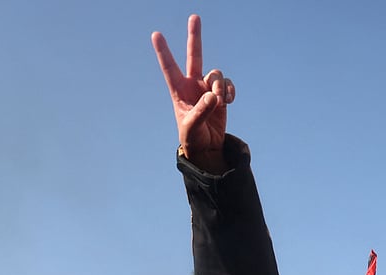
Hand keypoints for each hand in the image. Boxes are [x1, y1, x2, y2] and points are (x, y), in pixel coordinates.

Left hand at [151, 15, 231, 172]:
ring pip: (216, 74)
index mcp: (179, 91)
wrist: (207, 147)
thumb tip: (213, 96)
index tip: (155, 34)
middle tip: (194, 17)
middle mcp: (192, 85)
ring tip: (219, 103)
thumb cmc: (193, 138)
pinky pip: (228, 84)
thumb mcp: (192, 127)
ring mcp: (207, 88)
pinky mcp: (221, 94)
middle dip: (195, 37)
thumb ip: (201, 111)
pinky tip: (228, 102)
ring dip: (220, 87)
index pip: (169, 67)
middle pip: (194, 56)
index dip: (163, 51)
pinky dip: (230, 91)